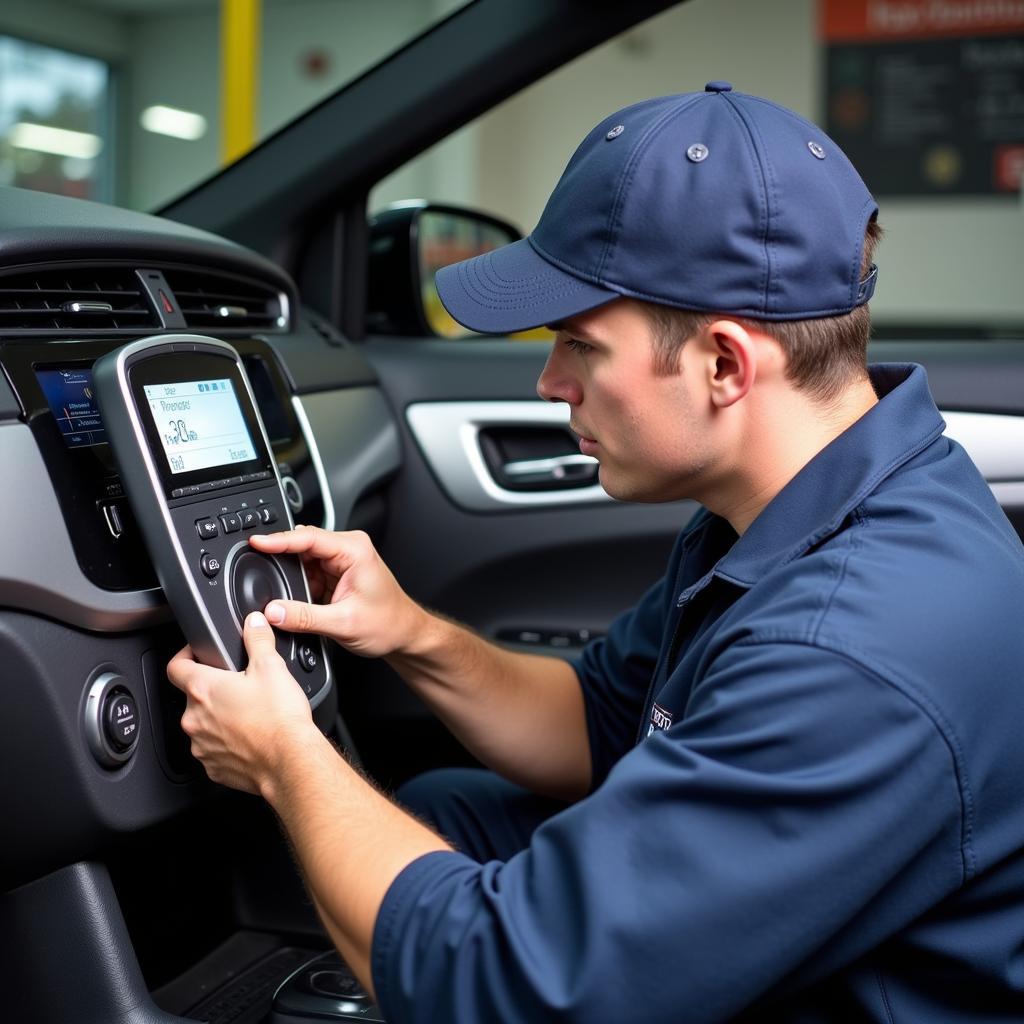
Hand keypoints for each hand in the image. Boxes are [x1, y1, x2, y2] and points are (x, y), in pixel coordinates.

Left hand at [167, 611, 315, 795]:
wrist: (289, 760)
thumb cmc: (279, 719)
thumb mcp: (272, 667)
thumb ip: (258, 640)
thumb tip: (254, 623)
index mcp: (203, 690)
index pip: (175, 667)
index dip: (184, 655)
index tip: (196, 654)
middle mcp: (195, 719)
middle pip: (193, 697)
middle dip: (213, 690)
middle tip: (239, 686)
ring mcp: (202, 746)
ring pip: (203, 725)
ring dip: (219, 717)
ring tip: (248, 714)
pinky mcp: (213, 767)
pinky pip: (213, 749)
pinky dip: (227, 743)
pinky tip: (250, 737)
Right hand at [248, 527, 426, 657]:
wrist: (404, 634)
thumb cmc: (388, 623)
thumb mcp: (343, 623)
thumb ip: (305, 617)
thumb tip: (273, 611)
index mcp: (354, 550)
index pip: (308, 537)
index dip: (278, 539)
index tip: (255, 541)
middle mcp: (347, 549)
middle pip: (301, 545)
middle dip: (279, 559)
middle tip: (256, 570)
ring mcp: (340, 561)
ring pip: (301, 560)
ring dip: (289, 576)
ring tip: (278, 593)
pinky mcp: (334, 574)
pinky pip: (306, 574)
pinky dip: (296, 585)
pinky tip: (292, 598)